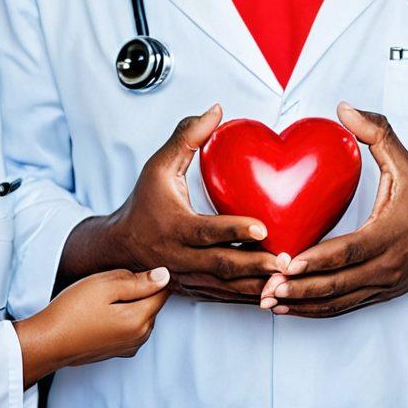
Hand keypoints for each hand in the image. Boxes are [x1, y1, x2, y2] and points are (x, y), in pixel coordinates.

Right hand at [14, 267, 169, 386]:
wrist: (47, 342)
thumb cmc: (72, 311)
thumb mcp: (105, 285)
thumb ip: (139, 280)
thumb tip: (165, 275)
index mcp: (140, 320)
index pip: (163, 291)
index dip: (154, 275)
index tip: (135, 269)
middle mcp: (139, 337)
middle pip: (153, 302)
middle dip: (139, 289)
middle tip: (112, 282)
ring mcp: (128, 347)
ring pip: (141, 313)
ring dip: (130, 301)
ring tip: (104, 297)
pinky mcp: (116, 350)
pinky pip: (129, 325)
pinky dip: (122, 314)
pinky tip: (101, 311)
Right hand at [96, 105, 279, 302]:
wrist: (119, 246)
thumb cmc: (143, 202)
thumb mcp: (158, 166)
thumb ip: (187, 137)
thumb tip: (216, 110)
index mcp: (175, 227)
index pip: (207, 231)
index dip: (235, 230)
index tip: (263, 227)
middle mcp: (182, 258)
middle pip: (222, 266)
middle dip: (256, 265)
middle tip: (286, 260)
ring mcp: (189, 278)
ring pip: (227, 288)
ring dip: (258, 286)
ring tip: (288, 280)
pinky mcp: (196, 290)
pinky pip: (225, 297)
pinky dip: (249, 297)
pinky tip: (274, 292)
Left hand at [258, 103, 407, 317]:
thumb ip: (378, 134)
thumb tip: (344, 109)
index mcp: (390, 235)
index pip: (351, 251)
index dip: (319, 259)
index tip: (288, 261)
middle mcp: (385, 267)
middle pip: (338, 284)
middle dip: (300, 289)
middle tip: (265, 286)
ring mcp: (381, 286)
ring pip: (337, 302)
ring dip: (303, 305)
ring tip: (268, 301)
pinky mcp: (377, 295)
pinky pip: (342, 308)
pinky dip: (315, 310)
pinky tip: (289, 307)